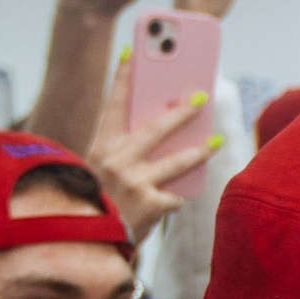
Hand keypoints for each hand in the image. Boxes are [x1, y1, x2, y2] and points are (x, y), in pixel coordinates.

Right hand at [84, 50, 216, 241]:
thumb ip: (121, 153)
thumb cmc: (96, 204)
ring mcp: (134, 182)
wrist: (85, 245)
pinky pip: (174, 195)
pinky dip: (175, 198)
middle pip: (157, 128)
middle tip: (200, 97)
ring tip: (214, 141)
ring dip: (199, 151)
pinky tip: (174, 201)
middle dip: (181, 111)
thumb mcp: (98, 173)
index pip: (113, 105)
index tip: (132, 53)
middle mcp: (116, 160)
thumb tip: (162, 133)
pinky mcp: (150, 204)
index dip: (122, 78)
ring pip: (177, 160)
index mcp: (100, 147)